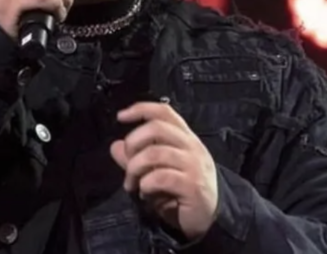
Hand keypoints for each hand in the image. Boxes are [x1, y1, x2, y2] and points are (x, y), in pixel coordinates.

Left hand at [109, 101, 218, 240]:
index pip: (164, 112)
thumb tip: (115, 146)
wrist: (211, 217)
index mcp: (185, 138)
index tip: (121, 116)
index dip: (141, 109)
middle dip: (133, 143)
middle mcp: (191, 146)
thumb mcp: (157, 172)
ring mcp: (193, 164)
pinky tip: (145, 193)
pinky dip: (145, 185)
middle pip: (157, 128)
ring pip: (154, 153)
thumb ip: (137, 158)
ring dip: (135, 169)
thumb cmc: (182, 192)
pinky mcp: (192, 185)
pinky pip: (160, 178)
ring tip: (132, 184)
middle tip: (128, 164)